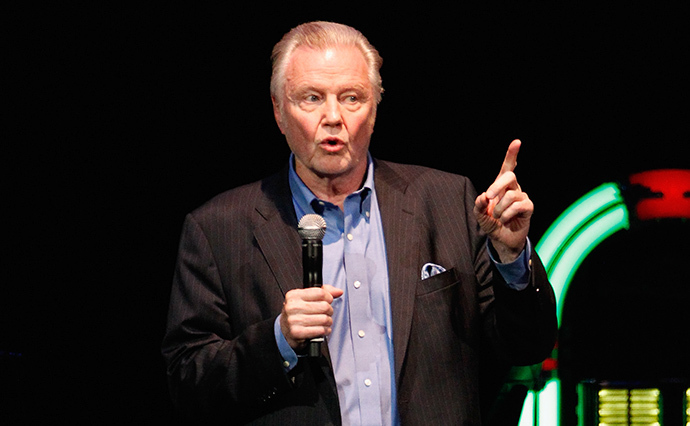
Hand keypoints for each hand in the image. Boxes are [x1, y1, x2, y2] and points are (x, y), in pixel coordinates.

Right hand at [280, 285, 343, 350]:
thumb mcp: (306, 298)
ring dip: (328, 322)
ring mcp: (294, 320)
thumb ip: (323, 292)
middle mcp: (292, 307)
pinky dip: (325, 331)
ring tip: (325, 322)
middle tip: (326, 313)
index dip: (329, 297)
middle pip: (324, 306)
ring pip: (324, 319)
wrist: (285, 331)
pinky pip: (320, 330)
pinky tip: (322, 329)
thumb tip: (338, 291)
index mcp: (294, 295)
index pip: (320, 292)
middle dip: (329, 311)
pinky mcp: (297, 332)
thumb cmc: (298, 313)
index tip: (328, 301)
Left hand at [474, 139, 532, 261]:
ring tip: (499, 217)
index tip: (517, 142)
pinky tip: (506, 220)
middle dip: (497, 185)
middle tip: (489, 197)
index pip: (508, 167)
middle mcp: (513, 188)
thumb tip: (484, 197)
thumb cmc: (492, 224)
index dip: (512, 155)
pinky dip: (508, 214)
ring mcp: (522, 197)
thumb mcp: (480, 215)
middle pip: (509, 175)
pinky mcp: (528, 207)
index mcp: (502, 186)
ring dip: (500, 208)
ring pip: (511, 195)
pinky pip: (518, 205)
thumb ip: (479, 206)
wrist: (502, 240)